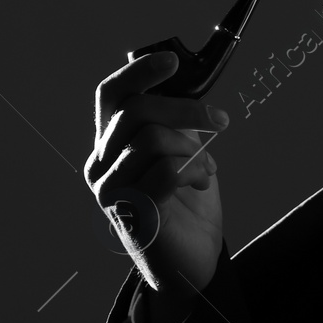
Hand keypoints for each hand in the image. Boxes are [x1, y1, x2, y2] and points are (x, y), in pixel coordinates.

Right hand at [84, 51, 229, 322]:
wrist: (192, 261)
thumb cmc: (186, 204)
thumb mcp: (183, 150)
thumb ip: (176, 121)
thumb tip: (191, 85)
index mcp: (110, 144)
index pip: (111, 96)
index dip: (139, 72)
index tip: (172, 60)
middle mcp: (101, 165)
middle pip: (134, 112)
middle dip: (185, 109)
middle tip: (221, 119)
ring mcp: (111, 192)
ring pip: (150, 140)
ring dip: (193, 147)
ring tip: (209, 165)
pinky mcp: (132, 214)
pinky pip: (165, 171)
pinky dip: (194, 170)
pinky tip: (203, 182)